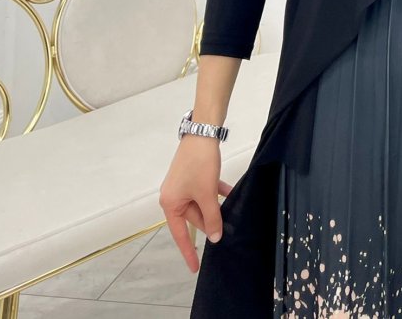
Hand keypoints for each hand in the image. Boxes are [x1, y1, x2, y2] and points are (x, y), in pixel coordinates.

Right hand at [159, 138, 233, 273]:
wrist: (203, 132)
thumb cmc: (200, 165)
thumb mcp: (206, 194)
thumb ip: (212, 217)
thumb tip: (215, 237)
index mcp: (170, 204)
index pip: (180, 234)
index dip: (188, 252)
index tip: (195, 268)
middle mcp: (173, 196)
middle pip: (193, 217)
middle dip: (210, 222)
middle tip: (225, 230)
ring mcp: (182, 185)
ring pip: (200, 203)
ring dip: (215, 207)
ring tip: (231, 214)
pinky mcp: (192, 175)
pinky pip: (204, 191)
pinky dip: (216, 194)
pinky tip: (231, 194)